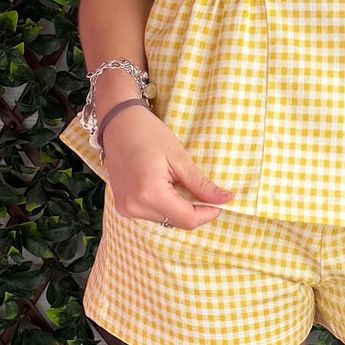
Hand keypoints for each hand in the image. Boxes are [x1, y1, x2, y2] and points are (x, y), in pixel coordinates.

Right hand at [105, 105, 232, 229]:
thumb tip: (226, 199)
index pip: (187, 219)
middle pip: (176, 222)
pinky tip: (164, 185)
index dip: (207, 213)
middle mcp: (135, 207)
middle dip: (193, 209)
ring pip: (165, 220)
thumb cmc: (148, 133)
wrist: (117, 123)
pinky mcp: (123, 206)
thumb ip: (201, 184)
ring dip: (178, 207)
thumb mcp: (179, 157)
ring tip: (175, 181)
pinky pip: (152, 214)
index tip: (220, 202)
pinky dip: (165, 205)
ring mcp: (126, 209)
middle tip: (198, 187)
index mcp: (150, 194)